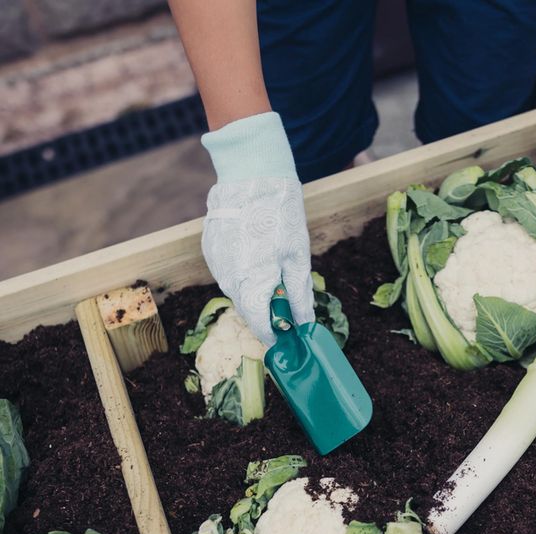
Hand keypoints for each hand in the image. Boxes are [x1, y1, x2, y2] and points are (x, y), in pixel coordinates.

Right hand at [201, 112, 314, 345]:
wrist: (250, 174)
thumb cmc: (280, 215)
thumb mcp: (298, 258)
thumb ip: (300, 296)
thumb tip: (305, 325)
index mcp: (251, 284)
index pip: (259, 326)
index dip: (275, 335)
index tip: (289, 338)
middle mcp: (227, 279)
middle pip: (248, 309)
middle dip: (268, 311)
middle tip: (289, 303)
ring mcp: (215, 263)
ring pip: (238, 290)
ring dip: (255, 289)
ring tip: (274, 268)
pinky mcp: (210, 249)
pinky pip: (228, 272)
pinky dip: (243, 271)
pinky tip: (257, 252)